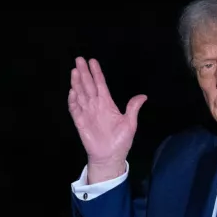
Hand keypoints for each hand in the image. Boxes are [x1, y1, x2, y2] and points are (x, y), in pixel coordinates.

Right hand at [67, 57, 146, 182]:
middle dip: (84, 73)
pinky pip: (75, 109)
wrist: (111, 157)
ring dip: (77, 83)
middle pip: (88, 86)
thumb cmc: (121, 141)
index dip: (96, 73)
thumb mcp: (130, 124)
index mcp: (107, 104)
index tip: (92, 61)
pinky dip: (73, 101)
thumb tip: (143, 96)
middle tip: (79, 59)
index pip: (100, 85)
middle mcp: (96, 106)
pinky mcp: (80, 122)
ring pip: (80, 94)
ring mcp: (87, 113)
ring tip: (74, 71)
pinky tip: (73, 91)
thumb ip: (133, 108)